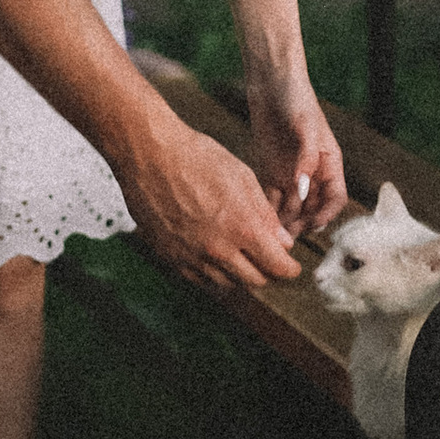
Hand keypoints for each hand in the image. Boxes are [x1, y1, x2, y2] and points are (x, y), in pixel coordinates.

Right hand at [119, 104, 300, 297]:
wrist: (149, 155)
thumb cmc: (196, 158)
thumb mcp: (242, 178)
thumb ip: (265, 215)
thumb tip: (282, 241)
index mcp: (242, 229)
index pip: (277, 267)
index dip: (289, 268)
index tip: (291, 265)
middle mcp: (217, 250)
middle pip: (255, 281)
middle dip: (267, 272)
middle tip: (268, 259)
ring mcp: (191, 257)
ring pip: (227, 283)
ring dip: (240, 273)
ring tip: (240, 255)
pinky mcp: (170, 257)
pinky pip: (199, 279)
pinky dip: (212, 273)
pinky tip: (214, 256)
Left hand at [247, 78, 348, 238]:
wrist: (271, 82)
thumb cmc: (296, 98)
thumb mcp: (305, 126)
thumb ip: (306, 158)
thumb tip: (304, 190)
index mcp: (330, 163)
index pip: (336, 198)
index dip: (327, 214)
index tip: (313, 225)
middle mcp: (313, 172)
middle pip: (313, 208)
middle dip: (302, 223)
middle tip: (287, 236)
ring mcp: (292, 173)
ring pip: (292, 207)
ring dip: (285, 221)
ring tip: (272, 234)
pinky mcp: (272, 170)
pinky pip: (273, 197)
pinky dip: (268, 210)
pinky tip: (259, 220)